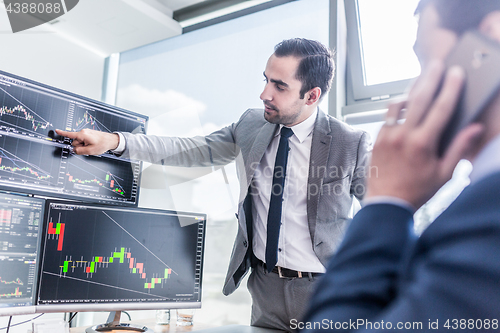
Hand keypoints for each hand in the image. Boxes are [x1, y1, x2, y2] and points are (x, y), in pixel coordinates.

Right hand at [55, 128, 119, 154]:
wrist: (111, 140)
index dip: (62, 133)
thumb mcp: (90, 151)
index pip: (70, 134)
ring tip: (92, 146)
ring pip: (80, 142)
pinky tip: (93, 145)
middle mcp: (83, 132)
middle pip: (75, 142)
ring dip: (84, 146)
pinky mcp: (89, 134)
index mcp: (82, 135)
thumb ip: (79, 151)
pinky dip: (86, 144)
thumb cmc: (102, 144)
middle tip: (89, 148)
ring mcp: (86, 133)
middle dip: (79, 146)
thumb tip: (73, 150)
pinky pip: (84, 141)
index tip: (56, 130)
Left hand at [366, 60, 483, 208]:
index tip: (457, 73)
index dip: (451, 88)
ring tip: (421, 77)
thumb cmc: (417, 191)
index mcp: (423, 144)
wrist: (385, 203)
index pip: (441, 108)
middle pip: (419, 99)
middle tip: (437, 64)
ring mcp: (387, 136)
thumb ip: (460, 149)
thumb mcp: (444, 174)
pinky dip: (398, 105)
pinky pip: (388, 116)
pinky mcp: (377, 139)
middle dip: (431, 78)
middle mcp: (403, 136)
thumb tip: (475, 128)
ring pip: (400, 104)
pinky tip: (405, 100)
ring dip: (411, 88)